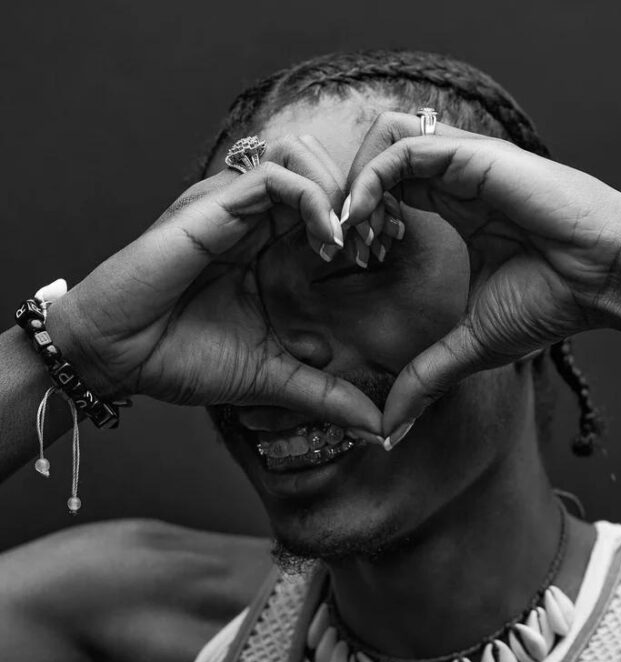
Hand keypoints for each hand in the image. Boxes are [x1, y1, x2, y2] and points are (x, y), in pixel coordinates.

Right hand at [47, 136, 381, 432]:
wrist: (118, 357)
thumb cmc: (182, 359)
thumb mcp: (273, 378)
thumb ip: (325, 393)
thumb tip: (378, 426)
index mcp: (265, 248)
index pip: (327, 209)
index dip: (364, 224)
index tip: (382, 259)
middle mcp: (251, 219)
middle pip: (322, 171)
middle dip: (362, 199)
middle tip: (378, 242)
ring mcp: (232, 208)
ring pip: (302, 156)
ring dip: (339, 191)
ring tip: (352, 240)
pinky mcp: (213, 207)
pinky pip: (275, 175)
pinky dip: (312, 198)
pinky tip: (327, 241)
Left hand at [343, 112, 620, 433]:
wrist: (605, 281)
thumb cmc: (552, 302)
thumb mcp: (470, 345)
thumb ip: (425, 376)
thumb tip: (391, 429)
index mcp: (455, 204)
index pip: (388, 188)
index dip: (358, 218)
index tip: (346, 261)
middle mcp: (454, 176)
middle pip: (376, 158)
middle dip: (344, 198)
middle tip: (336, 248)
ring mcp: (463, 161)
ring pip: (382, 139)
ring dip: (353, 184)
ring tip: (347, 234)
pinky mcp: (473, 156)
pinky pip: (403, 148)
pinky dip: (371, 180)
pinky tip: (361, 221)